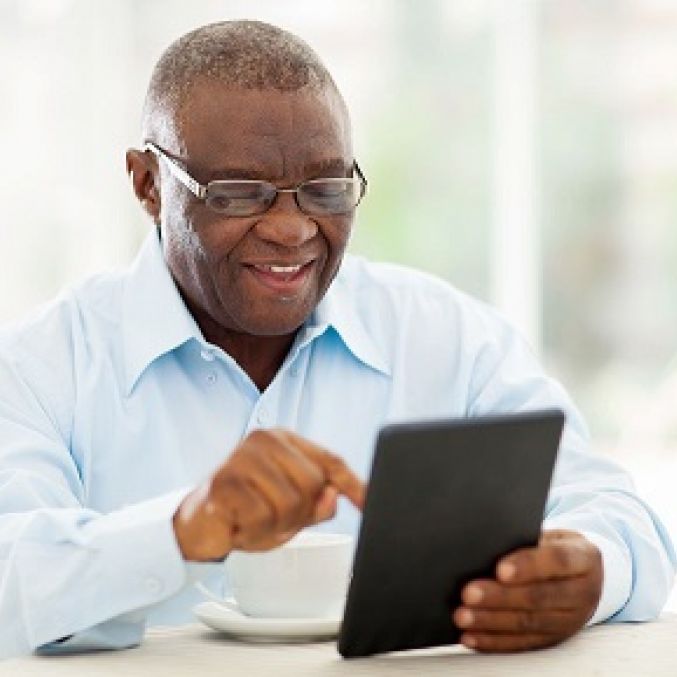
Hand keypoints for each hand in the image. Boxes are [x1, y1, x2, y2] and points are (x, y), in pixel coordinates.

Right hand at [172, 428, 364, 560]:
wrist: (198, 524)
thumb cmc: (247, 510)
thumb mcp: (291, 510)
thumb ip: (317, 504)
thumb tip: (333, 496)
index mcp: (286, 441)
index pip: (331, 461)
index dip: (355, 484)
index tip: (373, 502)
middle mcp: (266, 440)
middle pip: (314, 485)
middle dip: (298, 514)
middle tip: (271, 517)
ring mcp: (243, 457)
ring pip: (290, 503)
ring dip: (274, 525)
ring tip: (253, 519)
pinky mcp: (225, 480)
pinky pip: (262, 516)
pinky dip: (254, 531)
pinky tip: (238, 522)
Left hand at [453, 530, 602, 651]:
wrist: (585, 574)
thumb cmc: (556, 547)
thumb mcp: (551, 535)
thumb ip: (525, 539)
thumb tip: (486, 545)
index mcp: (584, 558)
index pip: (557, 561)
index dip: (528, 565)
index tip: (499, 570)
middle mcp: (582, 592)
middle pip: (538, 597)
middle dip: (500, 597)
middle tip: (468, 594)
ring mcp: (571, 621)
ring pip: (528, 624)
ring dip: (491, 622)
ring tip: (463, 616)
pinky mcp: (555, 639)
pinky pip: (523, 644)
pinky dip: (494, 641)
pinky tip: (471, 637)